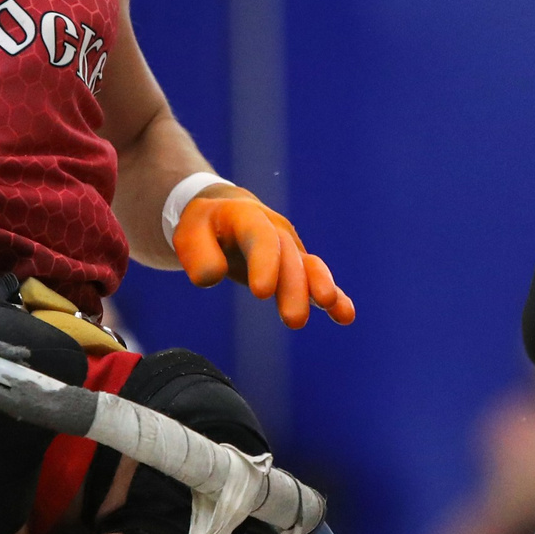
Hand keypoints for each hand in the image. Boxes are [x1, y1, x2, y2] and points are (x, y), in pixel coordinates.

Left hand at [172, 186, 354, 327]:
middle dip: (294, 288)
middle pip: (289, 257)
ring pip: (309, 266)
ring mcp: (290, 247)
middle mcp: (275, 230)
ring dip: (320, 288)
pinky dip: (334, 297)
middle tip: (294, 320)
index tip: (261, 293)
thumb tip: (211, 277)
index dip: (265, 262)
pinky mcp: (297, 266)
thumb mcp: (189, 232)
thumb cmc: (204, 226)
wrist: (224, 213)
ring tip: (332, 307)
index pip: (260, 237)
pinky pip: (317, 279)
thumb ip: (197, 253)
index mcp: (247, 216)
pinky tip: (345, 315)